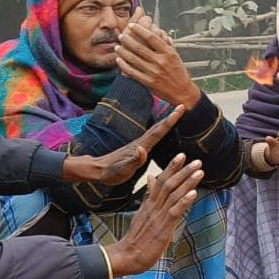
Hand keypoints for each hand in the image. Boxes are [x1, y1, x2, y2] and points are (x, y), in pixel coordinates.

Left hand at [61, 106, 183, 184]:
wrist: (97, 170)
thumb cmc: (110, 172)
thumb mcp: (122, 169)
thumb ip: (134, 160)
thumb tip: (143, 149)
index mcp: (140, 147)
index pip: (158, 132)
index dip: (170, 121)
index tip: (179, 109)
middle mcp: (140, 143)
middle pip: (158, 127)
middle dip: (170, 117)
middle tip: (181, 106)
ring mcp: (138, 145)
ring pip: (155, 131)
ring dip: (166, 122)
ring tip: (175, 115)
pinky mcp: (136, 149)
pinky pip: (152, 137)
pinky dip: (160, 130)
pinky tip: (162, 130)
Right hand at [103, 155, 204, 275]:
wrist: (127, 255)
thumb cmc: (137, 237)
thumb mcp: (142, 213)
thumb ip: (149, 196)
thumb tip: (151, 178)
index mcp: (149, 203)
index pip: (161, 180)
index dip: (172, 167)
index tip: (182, 155)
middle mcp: (153, 207)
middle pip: (168, 184)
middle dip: (183, 171)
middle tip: (197, 160)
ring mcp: (158, 217)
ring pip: (173, 195)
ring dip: (187, 182)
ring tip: (199, 172)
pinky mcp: (162, 228)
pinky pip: (174, 212)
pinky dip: (184, 201)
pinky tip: (193, 193)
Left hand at [115, 8, 201, 107]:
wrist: (182, 92)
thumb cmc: (179, 73)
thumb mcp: (176, 55)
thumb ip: (166, 43)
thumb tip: (158, 32)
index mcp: (168, 53)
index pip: (151, 37)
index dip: (139, 30)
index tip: (132, 25)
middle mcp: (160, 61)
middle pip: (139, 47)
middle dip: (127, 40)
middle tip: (121, 36)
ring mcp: (153, 72)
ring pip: (133, 59)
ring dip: (123, 51)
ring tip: (117, 46)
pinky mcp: (148, 82)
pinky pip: (132, 72)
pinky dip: (124, 65)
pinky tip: (119, 60)